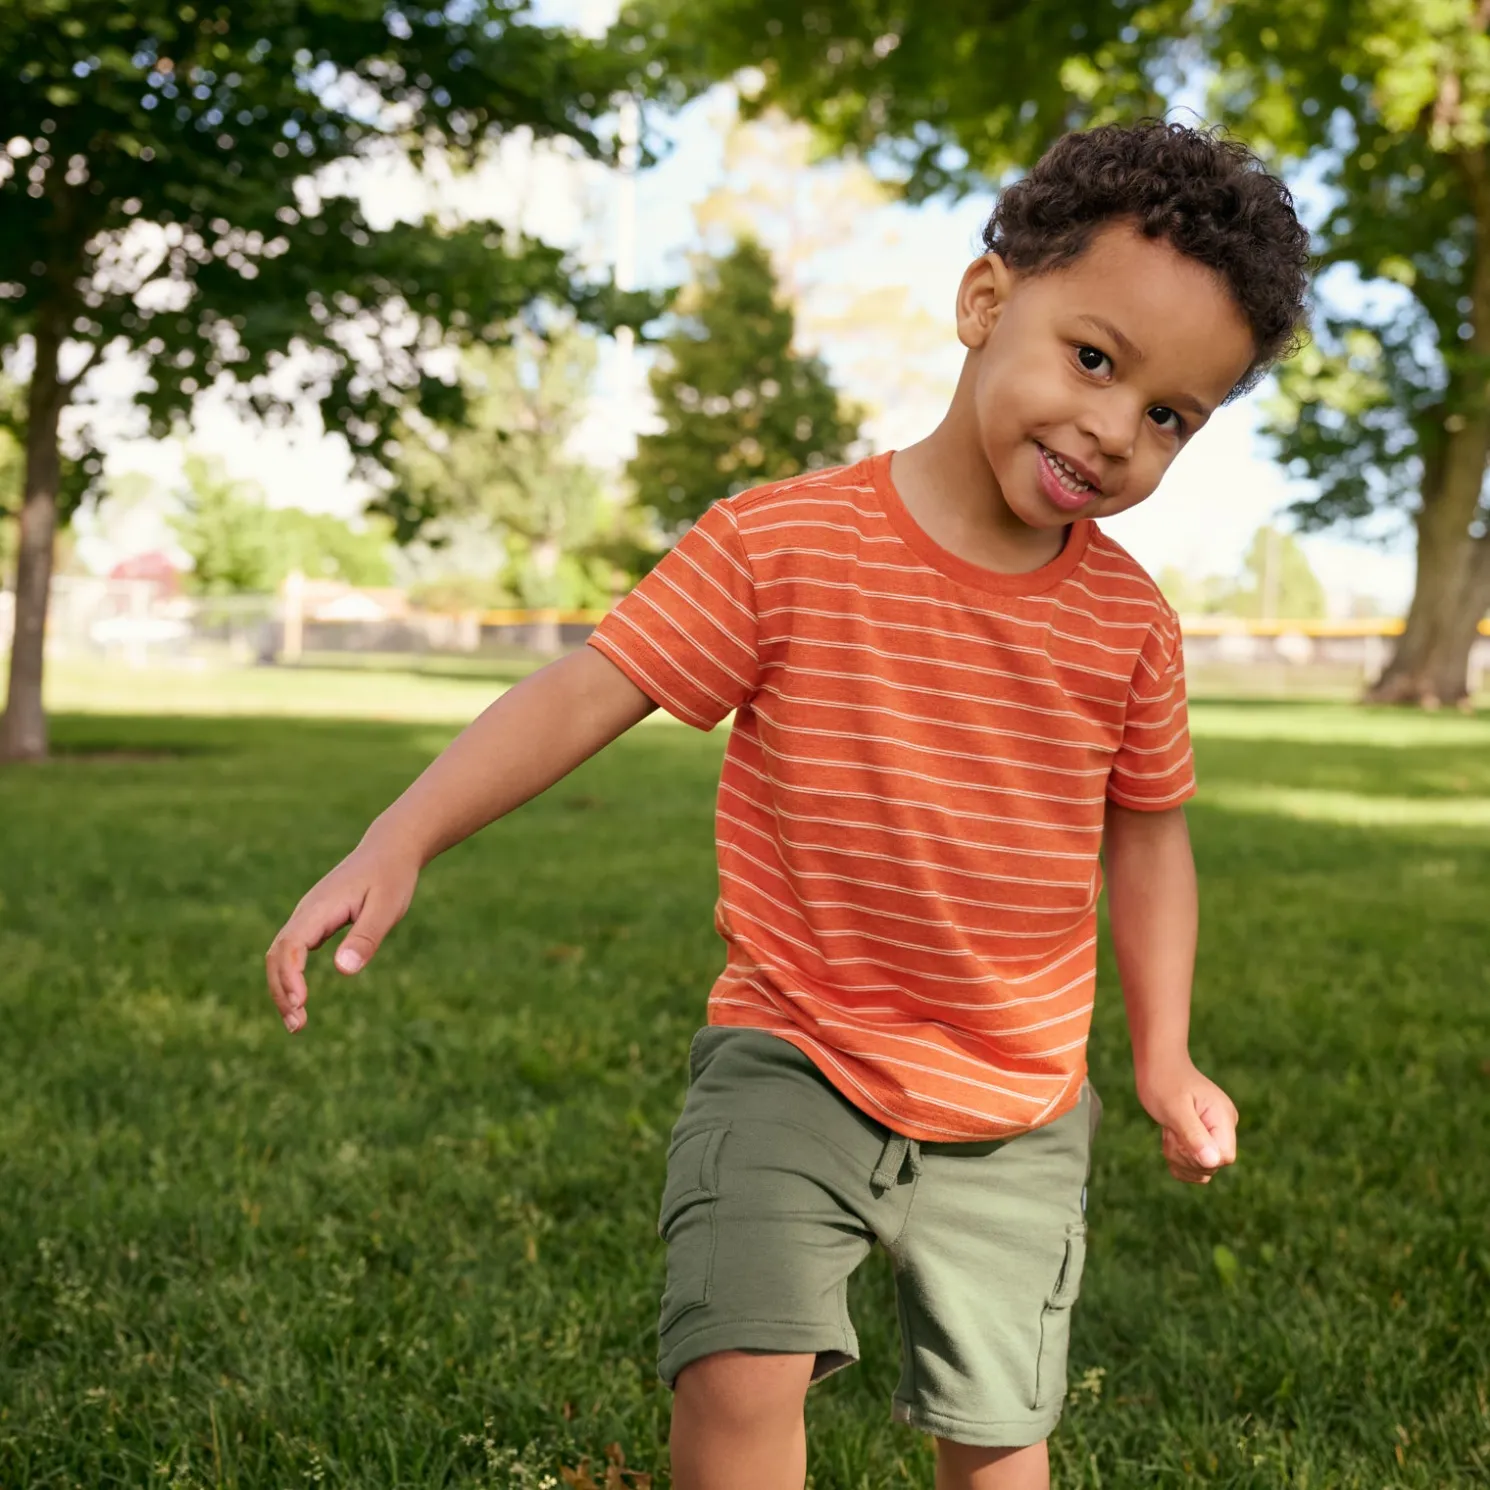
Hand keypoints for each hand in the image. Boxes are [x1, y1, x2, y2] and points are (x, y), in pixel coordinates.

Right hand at [265, 833, 419, 1033]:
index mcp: (319, 908)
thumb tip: (344, 971)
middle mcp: (306, 912)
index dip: (290, 976)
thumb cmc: (391, 877)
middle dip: (281, 991)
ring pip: (281, 955)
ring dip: (282, 988)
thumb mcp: (386, 908)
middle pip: (277, 954)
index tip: (300, 1004)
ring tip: (297, 1023)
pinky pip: (292, 953)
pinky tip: (300, 1000)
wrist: (390, 849)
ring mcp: (307, 917)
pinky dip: (290, 977)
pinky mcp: (314, 922)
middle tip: (298, 1026)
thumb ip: (366, 938)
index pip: (291, 945)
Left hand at [1136, 1059, 1237, 1184]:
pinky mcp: (1203, 1139)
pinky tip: (1170, 1137)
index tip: (1180, 1137)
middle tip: (1170, 1130)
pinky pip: (1194, 1166)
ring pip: (1201, 1169)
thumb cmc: (1164, 1082)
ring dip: (1178, 1157)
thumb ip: (1194, 1136)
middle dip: (1184, 1155)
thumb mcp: (1175, 1109)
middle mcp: (1224, 1128)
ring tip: (1170, 1130)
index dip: (1199, 1157)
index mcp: (1224, 1118)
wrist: (1157, 1065)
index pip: (1225, 1158)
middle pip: (1211, 1166)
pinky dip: (1177, 1158)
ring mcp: (1214, 1134)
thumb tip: (1214, 1163)